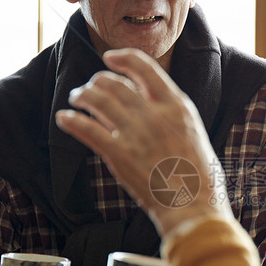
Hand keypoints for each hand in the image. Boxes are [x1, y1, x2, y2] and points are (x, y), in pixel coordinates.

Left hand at [55, 48, 231, 236]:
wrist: (194, 206)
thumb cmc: (201, 177)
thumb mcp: (196, 133)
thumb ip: (174, 116)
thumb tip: (157, 106)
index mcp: (177, 105)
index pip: (144, 67)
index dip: (122, 58)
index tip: (109, 58)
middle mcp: (154, 113)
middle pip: (114, 83)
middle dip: (97, 81)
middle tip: (89, 88)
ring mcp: (135, 133)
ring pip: (97, 100)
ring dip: (81, 96)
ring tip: (75, 99)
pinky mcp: (119, 154)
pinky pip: (87, 129)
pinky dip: (71, 121)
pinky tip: (64, 118)